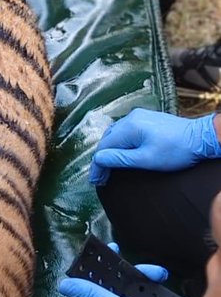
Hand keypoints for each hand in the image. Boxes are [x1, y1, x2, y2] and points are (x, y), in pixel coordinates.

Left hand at [59, 271, 192, 296]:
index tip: (114, 249)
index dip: (102, 264)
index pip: (94, 281)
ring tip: (160, 275)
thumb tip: (62, 284)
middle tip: (147, 268)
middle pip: (115, 282)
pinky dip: (153, 289)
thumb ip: (91, 294)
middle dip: (131, 271)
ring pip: (132, 287)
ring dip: (145, 278)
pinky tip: (162, 285)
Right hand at [90, 109, 220, 185]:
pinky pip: (126, 130)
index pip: (104, 146)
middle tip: (100, 177)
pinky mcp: (147, 118)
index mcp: (129, 126)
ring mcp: (139, 116)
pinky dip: (121, 143)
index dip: (98, 165)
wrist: (201, 137)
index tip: (95, 180)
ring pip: (116, 134)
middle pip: (108, 139)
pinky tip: (122, 153)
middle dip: (102, 158)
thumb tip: (98, 159)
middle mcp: (131, 117)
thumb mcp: (146, 159)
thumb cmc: (177, 151)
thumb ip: (120, 159)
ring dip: (111, 150)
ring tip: (109, 167)